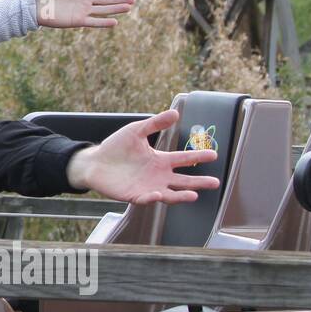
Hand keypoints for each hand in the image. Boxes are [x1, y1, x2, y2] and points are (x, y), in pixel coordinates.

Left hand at [66, 108, 219, 204]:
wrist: (95, 162)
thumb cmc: (116, 147)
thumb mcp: (136, 131)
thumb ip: (155, 124)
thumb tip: (175, 113)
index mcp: (160, 160)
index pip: (183, 159)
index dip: (198, 157)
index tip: (213, 154)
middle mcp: (158, 176)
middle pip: (183, 181)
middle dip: (199, 182)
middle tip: (215, 182)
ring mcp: (149, 187)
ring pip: (170, 194)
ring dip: (181, 196)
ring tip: (193, 195)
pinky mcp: (135, 195)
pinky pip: (146, 199)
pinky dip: (152, 197)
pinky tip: (158, 194)